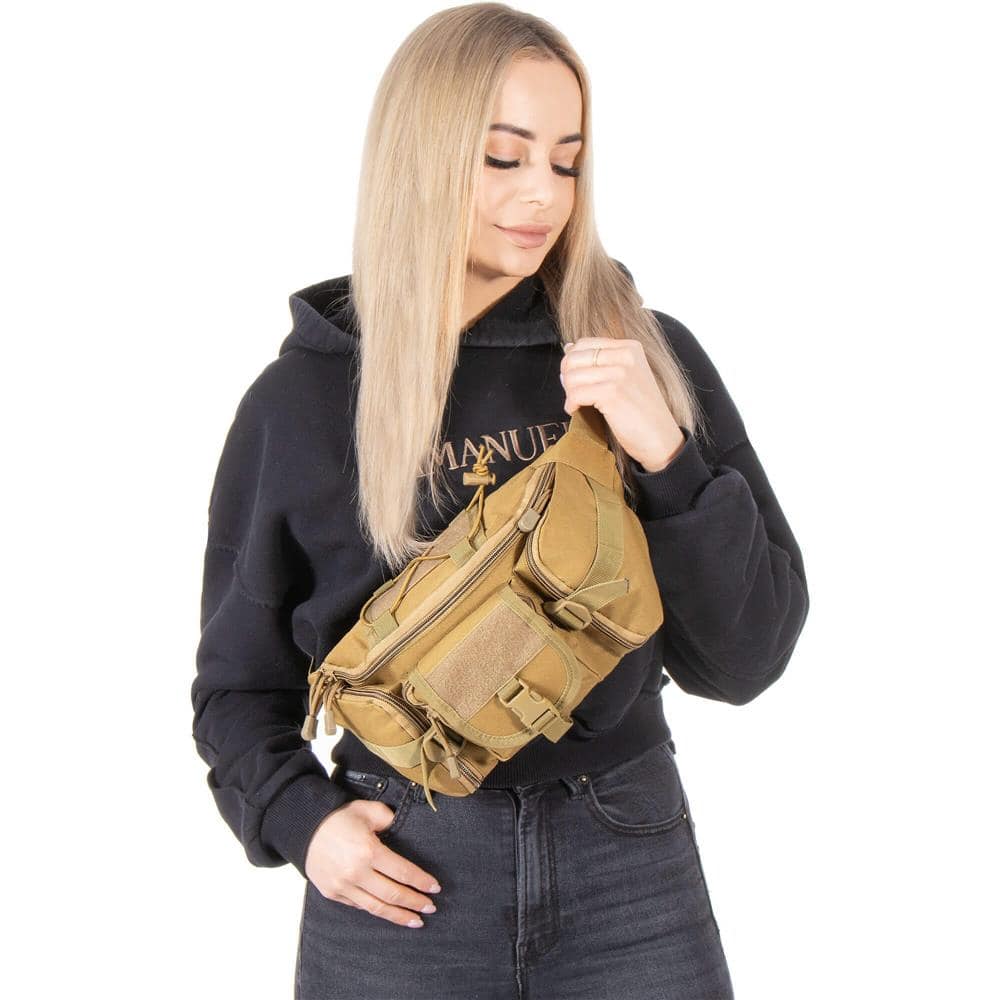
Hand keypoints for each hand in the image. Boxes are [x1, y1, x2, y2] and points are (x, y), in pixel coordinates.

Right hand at [304, 799, 441, 927]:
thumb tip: (400, 826)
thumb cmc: (337, 817)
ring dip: (399, 916)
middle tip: (430, 907)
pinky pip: (359, 906)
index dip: (421, 881)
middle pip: (393, 894)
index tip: (435, 887)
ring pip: (376, 907)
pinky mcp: (333, 893)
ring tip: (415, 920)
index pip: (402, 872)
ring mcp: (343, 886)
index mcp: (368, 851)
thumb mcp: (366, 810)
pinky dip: (376, 910)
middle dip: (415, 902)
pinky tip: (388, 911)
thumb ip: (388, 817)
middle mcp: (356, 873)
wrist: (303, 828)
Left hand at [559, 338, 684, 471]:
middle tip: (574, 394)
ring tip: (578, 403)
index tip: (575, 380)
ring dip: (568, 393)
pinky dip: (571, 405)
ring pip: (571, 376)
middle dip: (567, 378)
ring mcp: (619, 374)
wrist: (661, 438)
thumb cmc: (642, 412)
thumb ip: (601, 361)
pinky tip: (577, 411)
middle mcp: (626, 356)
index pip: (585, 343)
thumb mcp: (627, 376)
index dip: (571, 362)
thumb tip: (568, 348)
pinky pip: (575, 394)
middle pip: (574, 358)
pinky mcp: (612, 394)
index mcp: (630, 348)